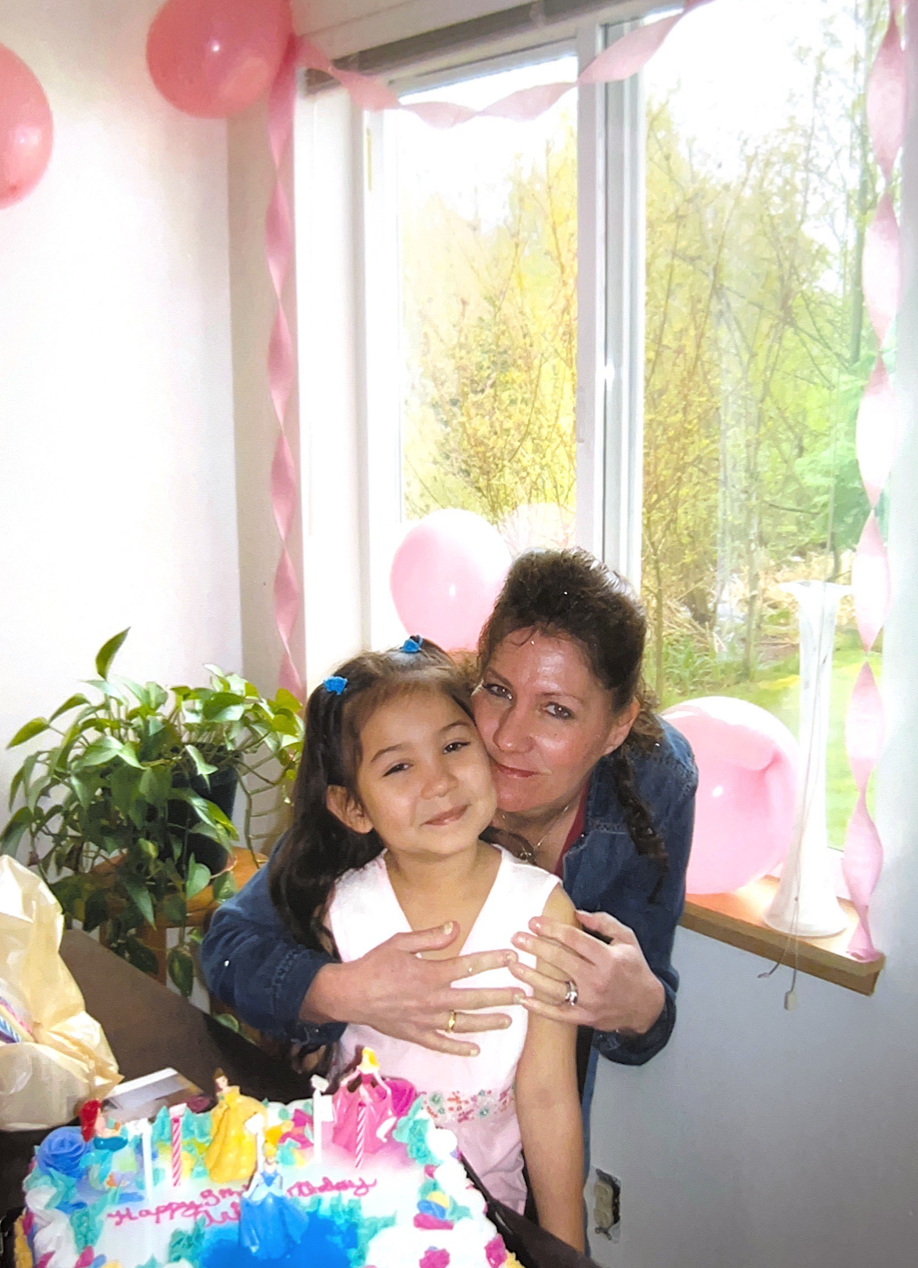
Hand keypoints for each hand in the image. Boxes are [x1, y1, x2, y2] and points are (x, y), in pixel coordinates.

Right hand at [303, 922, 523, 1057]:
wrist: (349, 994)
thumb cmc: (374, 964)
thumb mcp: (400, 942)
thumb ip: (430, 937)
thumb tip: (456, 927)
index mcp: (431, 974)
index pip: (469, 966)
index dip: (492, 961)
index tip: (511, 957)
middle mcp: (433, 999)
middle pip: (474, 999)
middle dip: (500, 996)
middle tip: (522, 995)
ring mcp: (426, 1020)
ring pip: (464, 1024)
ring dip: (488, 1022)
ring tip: (509, 1021)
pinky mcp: (416, 1035)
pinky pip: (441, 1044)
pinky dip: (459, 1048)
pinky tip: (475, 1050)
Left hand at [508, 910, 664, 1034]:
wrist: (647, 1007)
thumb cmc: (634, 968)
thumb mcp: (627, 939)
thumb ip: (603, 923)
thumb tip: (578, 913)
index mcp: (608, 958)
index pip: (575, 940)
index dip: (552, 929)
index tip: (534, 922)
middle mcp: (597, 980)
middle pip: (561, 961)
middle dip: (536, 947)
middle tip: (516, 938)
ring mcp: (590, 1001)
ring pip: (555, 988)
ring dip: (531, 977)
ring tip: (512, 964)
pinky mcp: (585, 1018)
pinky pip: (559, 1014)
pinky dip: (540, 1009)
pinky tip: (523, 999)